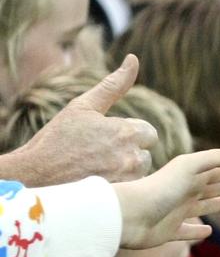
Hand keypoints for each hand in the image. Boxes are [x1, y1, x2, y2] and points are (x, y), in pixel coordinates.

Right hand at [6, 55, 157, 185]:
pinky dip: (122, 185)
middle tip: (101, 153)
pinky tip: (101, 181)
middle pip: (147, 153)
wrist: (35, 175)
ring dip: (127, 168)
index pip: (148, 132)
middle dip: (131, 151)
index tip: (107, 138)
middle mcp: (131, 156)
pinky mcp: (121, 197)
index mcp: (125, 132)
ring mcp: (127, 180)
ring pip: (142, 171)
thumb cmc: (57, 139)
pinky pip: (135, 189)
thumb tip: (133, 59)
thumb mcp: (83, 107)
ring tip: (99, 167)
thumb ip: (113, 85)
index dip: (128, 134)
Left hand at [112, 145, 219, 247]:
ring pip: (204, 207)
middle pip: (214, 186)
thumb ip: (215, 158)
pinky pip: (187, 232)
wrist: (129, 215)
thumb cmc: (159, 188)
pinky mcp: (168, 232)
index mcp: (189, 177)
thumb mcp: (189, 167)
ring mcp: (176, 213)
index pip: (218, 170)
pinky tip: (207, 231)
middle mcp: (183, 193)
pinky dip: (198, 232)